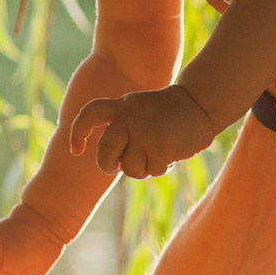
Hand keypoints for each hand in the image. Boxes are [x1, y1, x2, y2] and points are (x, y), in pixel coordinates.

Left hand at [69, 83, 220, 178]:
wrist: (199, 103)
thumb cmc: (168, 113)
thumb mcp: (139, 111)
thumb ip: (123, 129)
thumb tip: (114, 164)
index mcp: (121, 107)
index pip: (90, 115)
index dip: (78, 133)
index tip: (76, 151)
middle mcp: (128, 118)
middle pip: (105, 152)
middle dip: (108, 165)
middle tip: (116, 167)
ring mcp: (143, 133)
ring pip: (130, 168)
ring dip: (143, 169)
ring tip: (158, 152)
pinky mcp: (159, 147)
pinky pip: (152, 171)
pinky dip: (162, 167)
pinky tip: (171, 152)